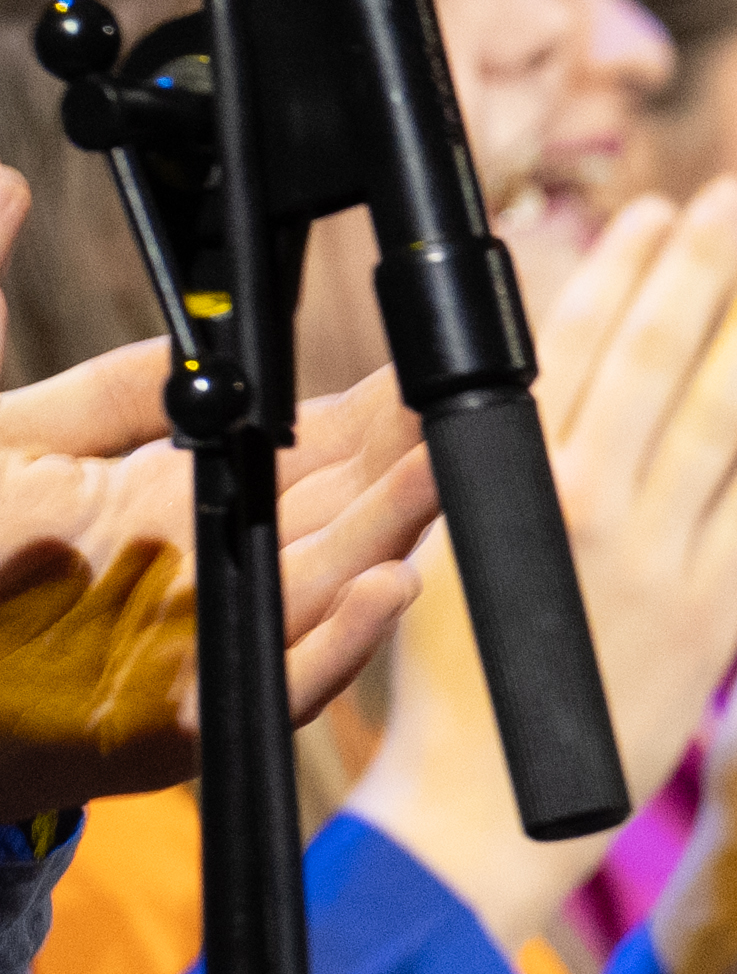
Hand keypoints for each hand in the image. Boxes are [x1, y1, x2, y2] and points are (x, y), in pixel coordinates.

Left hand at [0, 319, 428, 811]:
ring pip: (331, 583)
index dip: (366, 410)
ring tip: (440, 472)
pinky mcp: (190, 716)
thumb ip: (98, 382)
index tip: (416, 364)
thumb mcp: (12, 442)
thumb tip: (97, 257)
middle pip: (339, 508)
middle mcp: (213, 568)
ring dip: (394, 530)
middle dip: (403, 456)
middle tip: (455, 401)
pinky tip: (383, 589)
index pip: (305, 449)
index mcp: (181, 498)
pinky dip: (342, 641)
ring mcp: (210, 640)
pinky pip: (285, 681)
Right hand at [344, 189, 736, 946]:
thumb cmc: (453, 682)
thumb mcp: (444, 550)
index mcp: (512, 480)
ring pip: (722, 414)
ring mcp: (659, 553)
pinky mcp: (713, 609)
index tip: (653, 213)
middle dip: (701, 266)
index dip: (624, 270)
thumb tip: (509, 391)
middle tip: (735, 197)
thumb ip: (486, 469)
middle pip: (659, 356)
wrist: (493, 802)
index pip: (577, 347)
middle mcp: (589, 502)